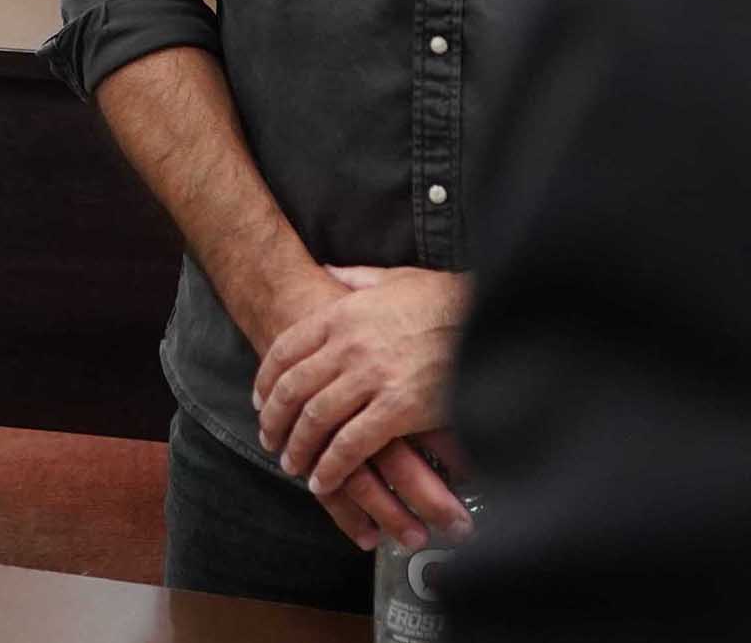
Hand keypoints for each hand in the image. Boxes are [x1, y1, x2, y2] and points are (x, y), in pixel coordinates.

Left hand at [255, 265, 475, 547]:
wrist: (491, 318)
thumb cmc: (446, 300)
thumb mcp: (394, 278)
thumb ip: (355, 278)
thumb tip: (328, 271)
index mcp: (342, 314)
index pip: (285, 351)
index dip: (265, 382)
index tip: (259, 402)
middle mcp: (349, 346)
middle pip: (294, 389)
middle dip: (275, 420)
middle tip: (270, 440)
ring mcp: (372, 378)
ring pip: (316, 420)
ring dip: (298, 447)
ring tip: (293, 464)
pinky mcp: (398, 409)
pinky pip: (351, 445)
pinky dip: (332, 466)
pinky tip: (324, 479)